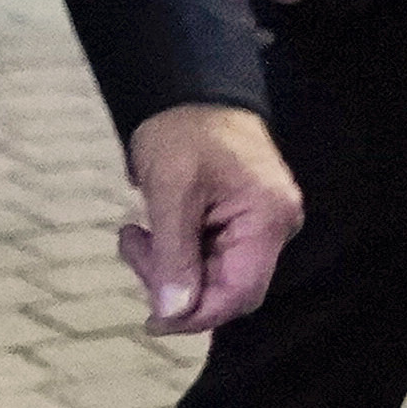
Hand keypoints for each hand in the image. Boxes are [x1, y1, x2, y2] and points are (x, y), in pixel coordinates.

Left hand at [116, 103, 300, 334]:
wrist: (187, 86)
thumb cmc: (182, 130)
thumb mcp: (170, 192)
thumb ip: (173, 256)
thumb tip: (172, 314)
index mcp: (267, 219)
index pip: (239, 294)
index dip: (195, 315)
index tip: (152, 321)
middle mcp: (273, 227)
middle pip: (225, 287)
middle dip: (174, 283)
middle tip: (133, 247)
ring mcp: (259, 224)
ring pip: (211, 275)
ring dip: (168, 266)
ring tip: (135, 234)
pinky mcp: (240, 220)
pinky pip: (208, 256)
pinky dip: (175, 252)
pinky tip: (150, 231)